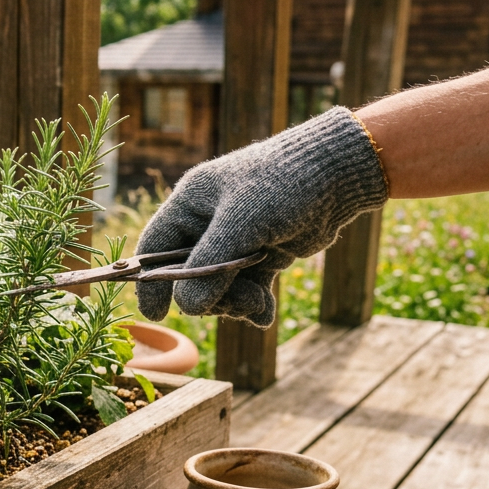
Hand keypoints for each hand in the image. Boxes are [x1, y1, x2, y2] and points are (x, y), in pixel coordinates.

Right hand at [134, 107, 388, 326]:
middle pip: (187, 276)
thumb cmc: (284, 184)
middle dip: (210, 296)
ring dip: (236, 302)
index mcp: (189, 204)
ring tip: (259, 304)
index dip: (149, 282)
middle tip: (238, 303)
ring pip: (218, 288)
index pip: (153, 248)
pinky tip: (265, 313)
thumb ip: (210, 264)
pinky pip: (246, 289)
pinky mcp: (262, 255)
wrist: (340, 174)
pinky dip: (253, 304)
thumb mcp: (243, 222)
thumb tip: (188, 309)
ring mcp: (235, 242)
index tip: (156, 315)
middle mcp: (207, 224)